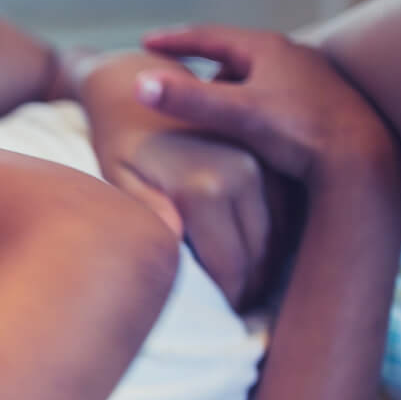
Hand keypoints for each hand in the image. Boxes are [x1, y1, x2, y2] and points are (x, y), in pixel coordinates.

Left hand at [78, 52, 276, 309]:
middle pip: (261, 252)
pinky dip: (276, 234)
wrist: (134, 82)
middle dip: (254, 287)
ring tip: (253, 290)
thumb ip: (145, 211)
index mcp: (205, 187)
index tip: (227, 317)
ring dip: (270, 263)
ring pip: (279, 231)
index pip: (232, 264)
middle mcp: (242, 172)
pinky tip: (262, 254)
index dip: (232, 297)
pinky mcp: (267, 149)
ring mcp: (260, 158)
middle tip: (243, 311)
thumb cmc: (116, 139)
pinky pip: (284, 206)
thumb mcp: (118, 177)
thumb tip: (172, 245)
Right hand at [138, 25, 400, 199]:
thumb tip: (141, 83)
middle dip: (202, 70)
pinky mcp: (322, 105)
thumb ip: (189, 100)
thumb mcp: (237, 115)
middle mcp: (292, 57)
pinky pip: (273, 99)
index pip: (209, 36)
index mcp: (268, 49)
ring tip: (211, 115)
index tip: (145, 41)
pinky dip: (251, 109)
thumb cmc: (299, 133)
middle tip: (176, 85)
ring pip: (256, 80)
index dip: (174, 40)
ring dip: (230, 93)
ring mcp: (310, 80)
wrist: (362, 160)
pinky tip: (247, 134)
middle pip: (234, 58)